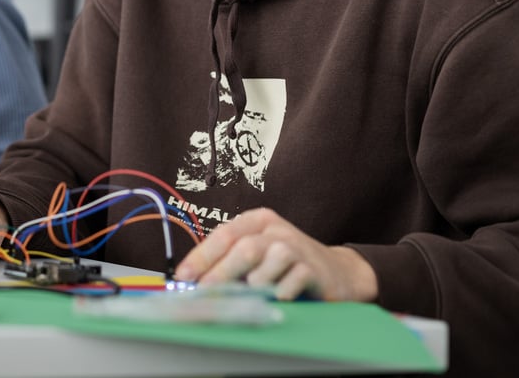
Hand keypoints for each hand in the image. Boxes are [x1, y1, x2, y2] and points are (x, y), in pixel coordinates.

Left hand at [173, 208, 377, 302]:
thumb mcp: (257, 257)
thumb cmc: (286, 265)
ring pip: (268, 259)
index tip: (182, 277)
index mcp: (257, 221)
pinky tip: (276, 297)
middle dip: (220, 273)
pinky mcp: (314, 268)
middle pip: (243, 248)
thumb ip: (230, 263)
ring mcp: (296, 247)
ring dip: (255, 281)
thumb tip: (193, 282)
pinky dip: (280, 292)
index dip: (201, 256)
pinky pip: (292, 280)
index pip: (224, 235)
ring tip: (250, 291)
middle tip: (204, 293)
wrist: (336, 273)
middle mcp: (276, 230)